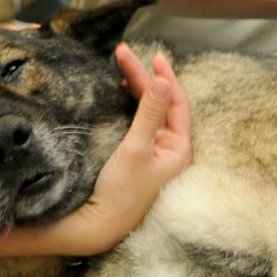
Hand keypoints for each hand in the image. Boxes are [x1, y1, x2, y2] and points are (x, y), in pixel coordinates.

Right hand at [56, 43, 191, 254]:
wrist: (98, 224)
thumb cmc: (121, 191)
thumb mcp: (136, 148)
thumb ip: (149, 113)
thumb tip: (162, 81)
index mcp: (179, 149)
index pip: (178, 104)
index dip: (166, 78)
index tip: (153, 56)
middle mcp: (169, 150)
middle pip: (160, 104)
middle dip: (144, 78)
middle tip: (124, 53)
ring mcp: (152, 153)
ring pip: (148, 111)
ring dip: (137, 88)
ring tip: (122, 67)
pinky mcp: (134, 157)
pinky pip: (137, 122)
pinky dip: (129, 104)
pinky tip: (120, 92)